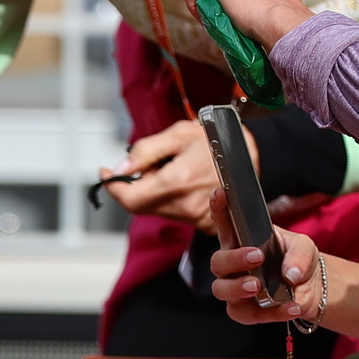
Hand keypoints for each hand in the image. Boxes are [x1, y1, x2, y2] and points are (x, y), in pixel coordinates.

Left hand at [96, 116, 244, 225]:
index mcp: (176, 182)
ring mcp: (195, 218)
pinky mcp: (203, 224)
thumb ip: (145, 151)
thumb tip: (120, 168)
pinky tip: (184, 183)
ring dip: (154, 192)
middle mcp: (185, 206)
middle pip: (140, 205)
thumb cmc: (216, 141)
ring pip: (156, 210)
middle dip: (136, 186)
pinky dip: (170, 199)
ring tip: (174, 170)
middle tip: (151, 164)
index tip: (105, 172)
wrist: (252, 157)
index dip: (112, 187)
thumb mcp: (178, 134)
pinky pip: (174, 214)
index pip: (129, 198)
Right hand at [203, 187, 316, 323]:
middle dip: (233, 259)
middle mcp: (233, 265)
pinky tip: (291, 307)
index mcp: (242, 241)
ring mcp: (235, 289)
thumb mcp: (304, 247)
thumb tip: (290, 274)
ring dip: (237, 288)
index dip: (218, 208)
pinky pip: (247, 315)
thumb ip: (298, 254)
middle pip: (217, 262)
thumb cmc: (299, 259)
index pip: (225, 223)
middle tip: (257, 256)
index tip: (220, 193)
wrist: (312, 288)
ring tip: (257, 285)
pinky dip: (271, 313)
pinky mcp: (246, 311)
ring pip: (221, 289)